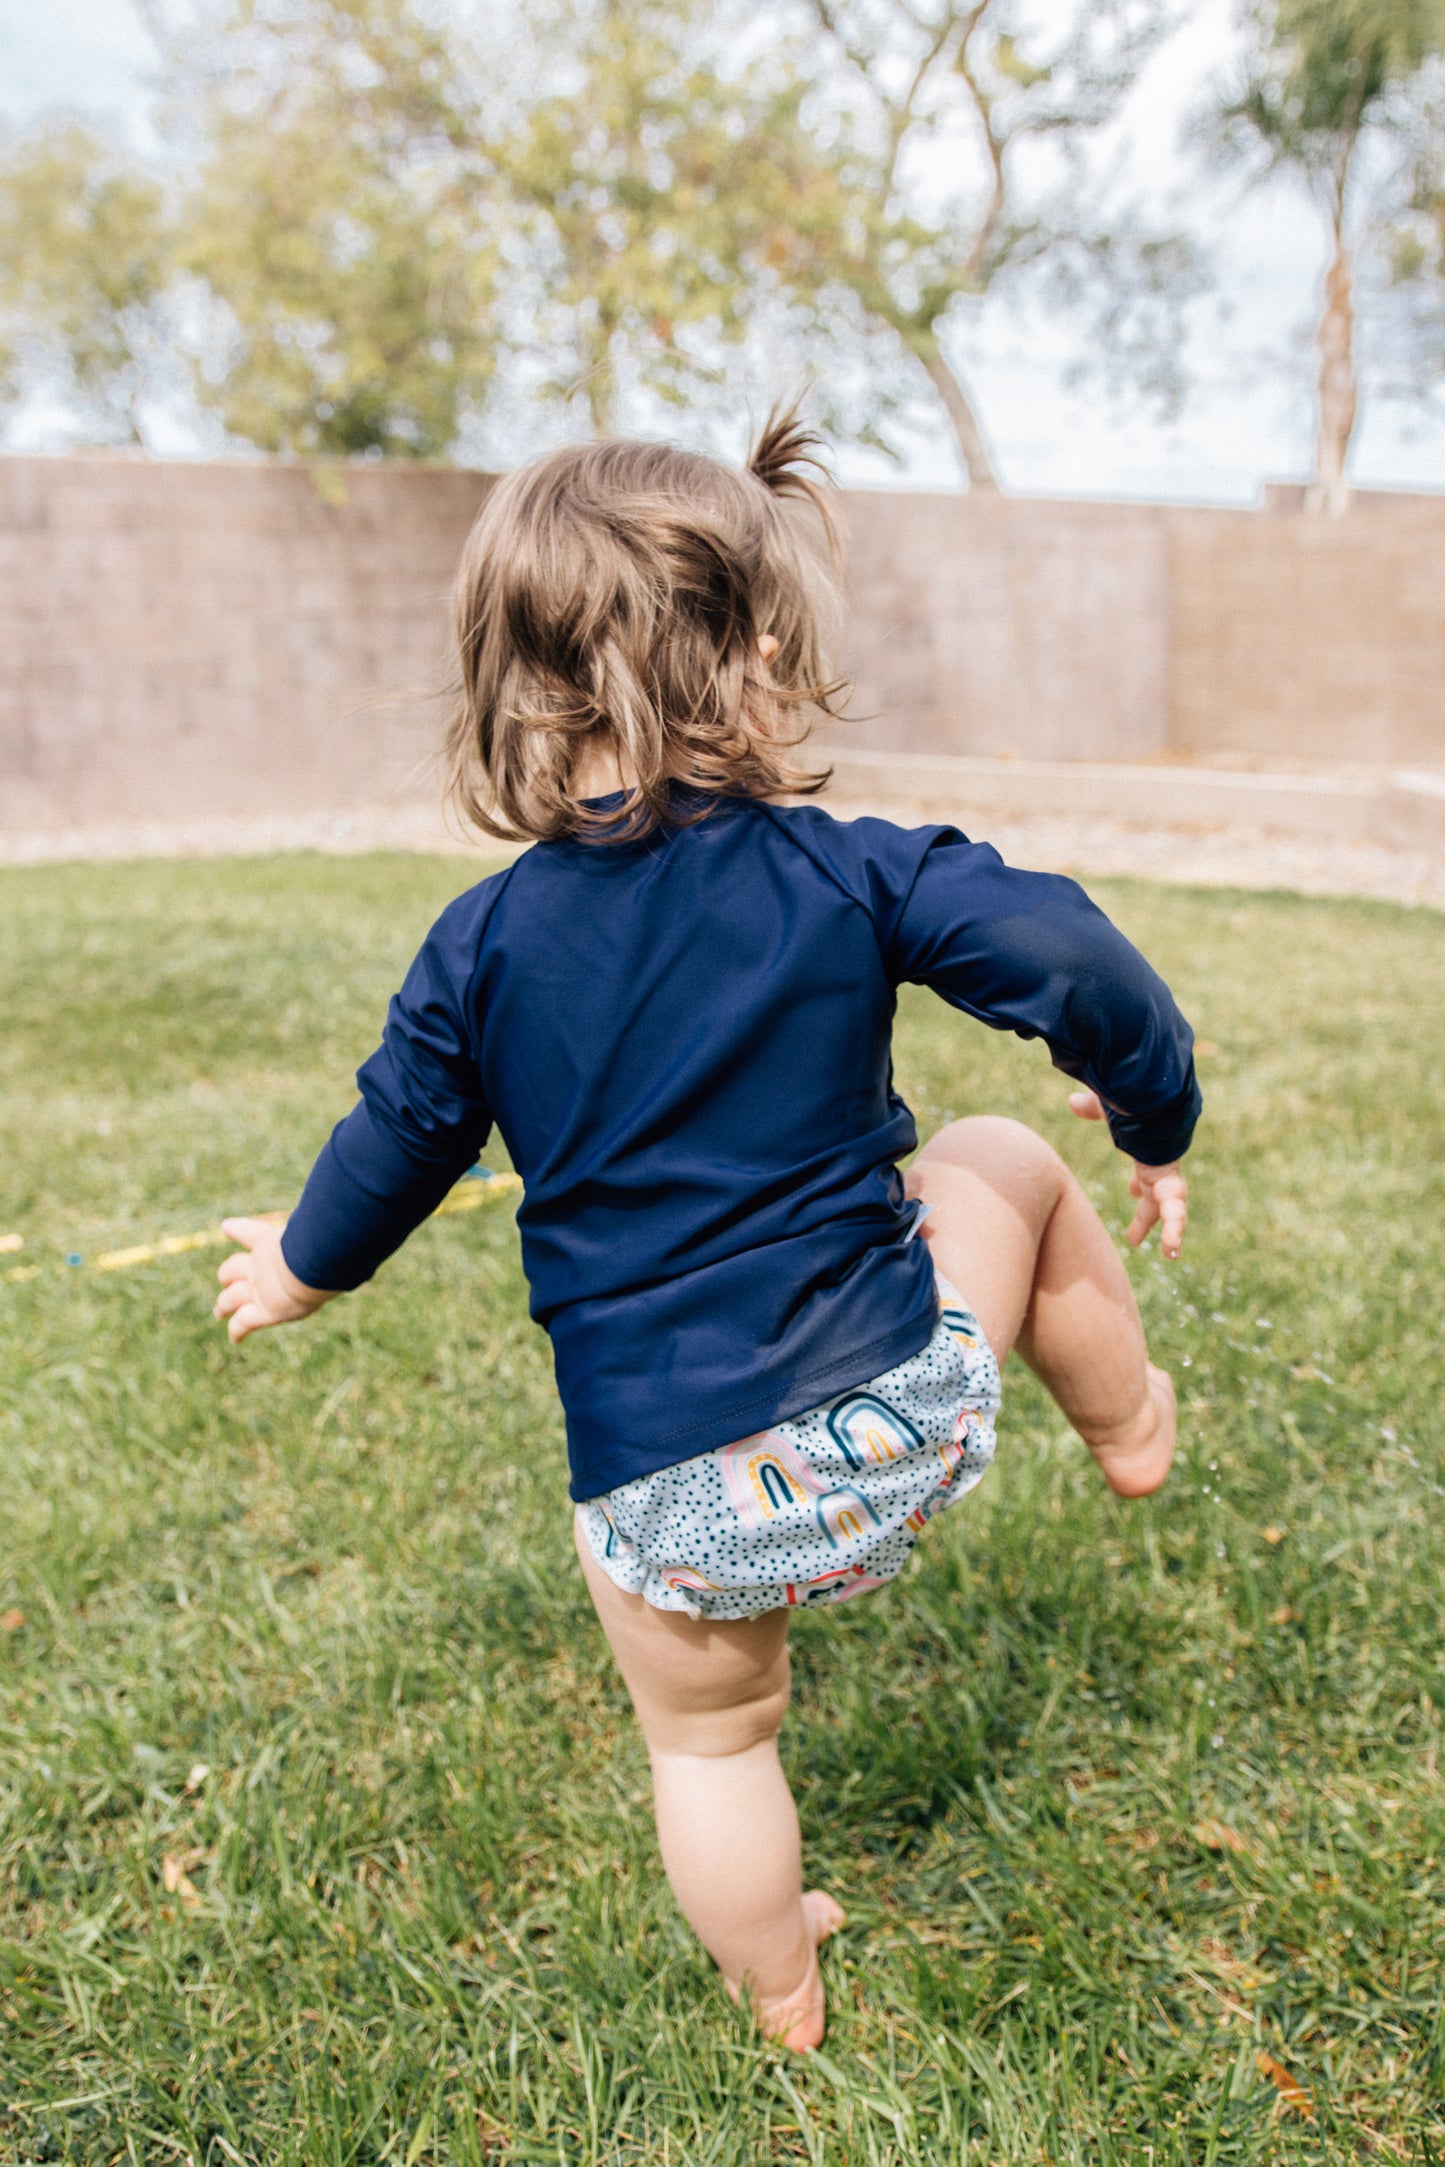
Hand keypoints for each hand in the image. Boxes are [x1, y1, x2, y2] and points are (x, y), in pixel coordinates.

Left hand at [213, 1216, 335, 1342]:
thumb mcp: (315, 1229)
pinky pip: (243, 1324)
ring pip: (230, 1298)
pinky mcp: (262, 1312)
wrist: (309, 1265)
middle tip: (224, 1281)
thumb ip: (317, 1228)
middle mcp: (258, 1266)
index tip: (226, 1227)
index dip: (236, 1229)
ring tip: (219, 1311)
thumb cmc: (319, 1243)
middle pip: (232, 1269)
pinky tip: (235, 1339)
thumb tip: (334, 1219)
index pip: (249, 1232)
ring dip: (223, 1305)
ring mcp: (256, 1290)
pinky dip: (237, 1332)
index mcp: (269, 1242)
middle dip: (227, 1276)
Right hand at [1069, 1090, 1188, 1259]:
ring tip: (1170, 1253)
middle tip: (1135, 1238)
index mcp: (1147, 1151)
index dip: (1140, 1184)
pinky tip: (1172, 1249)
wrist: (1152, 1097)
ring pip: (1171, 1207)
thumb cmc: (1130, 1098)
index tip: (1133, 1192)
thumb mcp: (1108, 1105)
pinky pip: (1174, 1212)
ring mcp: (1166, 1175)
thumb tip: (1072, 1099)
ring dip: (1170, 1229)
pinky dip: (1173, 1230)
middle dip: (1148, 1216)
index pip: (1145, 1173)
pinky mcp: (1169, 1183)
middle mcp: (1159, 1165)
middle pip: (1156, 1196)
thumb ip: (1092, 1107)